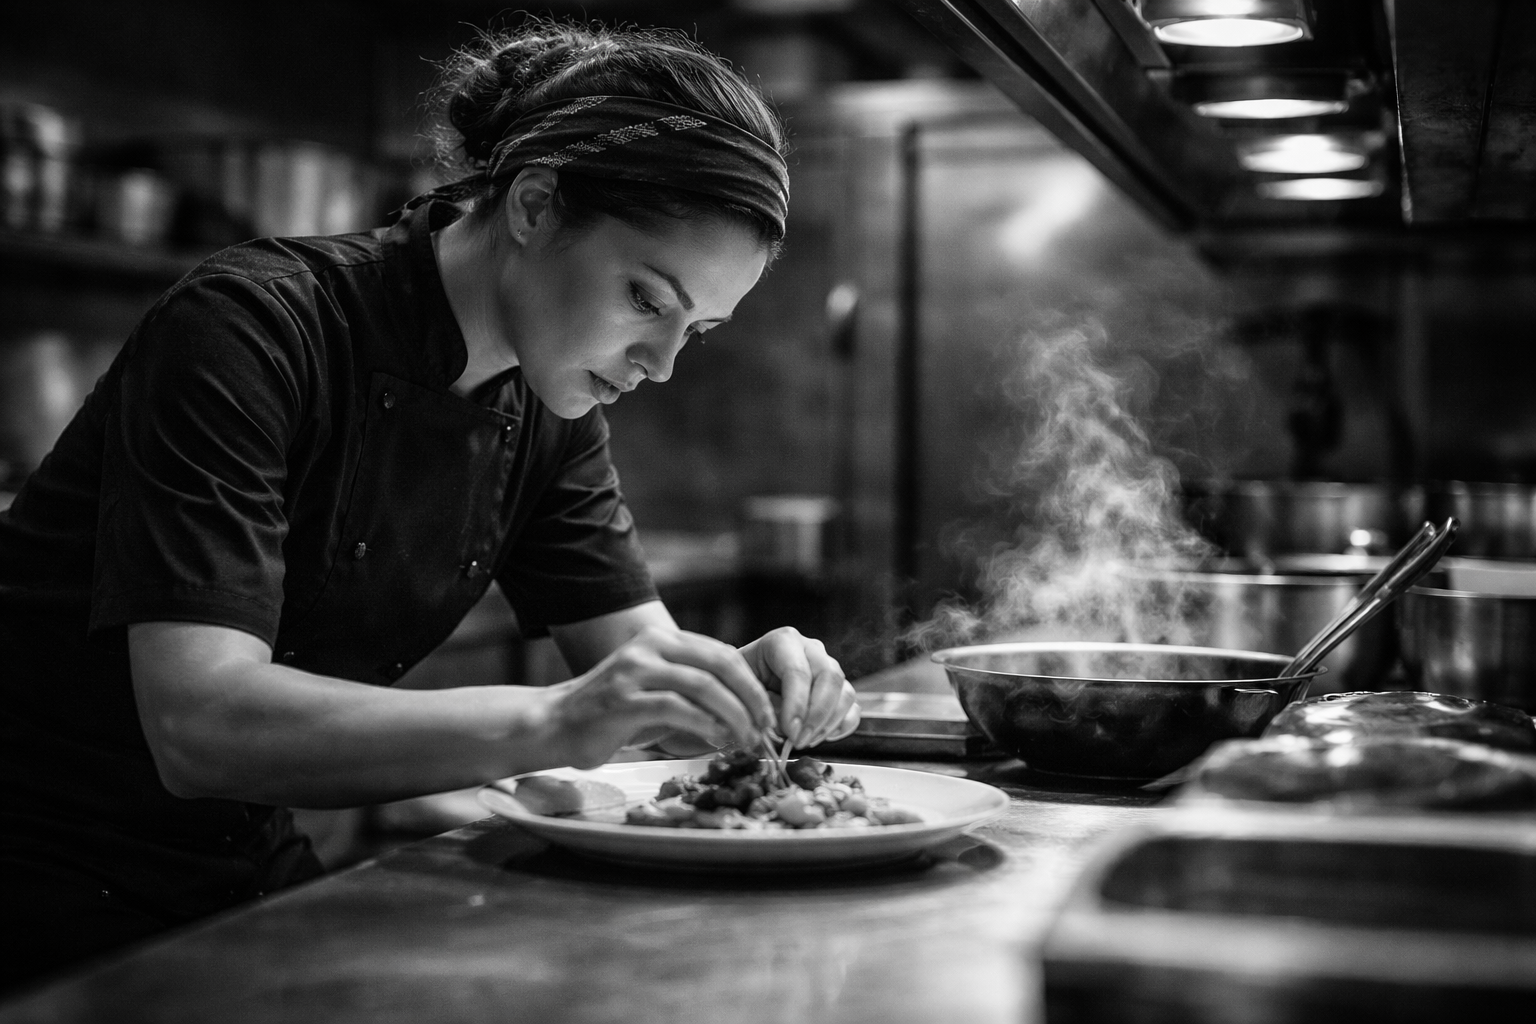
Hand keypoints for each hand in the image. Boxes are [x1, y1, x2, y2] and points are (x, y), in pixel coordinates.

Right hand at [544, 625, 775, 768]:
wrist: (554, 724)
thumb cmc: (612, 714)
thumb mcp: (655, 688)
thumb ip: (692, 688)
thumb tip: (747, 710)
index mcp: (660, 639)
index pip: (721, 654)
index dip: (751, 684)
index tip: (767, 713)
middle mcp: (649, 647)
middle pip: (719, 664)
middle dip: (750, 698)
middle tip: (765, 727)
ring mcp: (634, 672)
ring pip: (702, 685)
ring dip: (733, 714)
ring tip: (746, 739)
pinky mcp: (623, 700)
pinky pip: (675, 708)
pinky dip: (703, 724)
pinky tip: (716, 739)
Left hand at [737, 627, 858, 748]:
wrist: (745, 686)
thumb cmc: (740, 686)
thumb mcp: (741, 691)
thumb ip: (763, 704)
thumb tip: (790, 725)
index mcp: (782, 641)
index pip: (798, 670)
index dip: (797, 704)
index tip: (790, 732)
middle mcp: (811, 649)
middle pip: (830, 677)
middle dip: (817, 715)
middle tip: (799, 740)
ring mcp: (828, 668)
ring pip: (845, 693)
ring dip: (828, 724)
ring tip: (804, 741)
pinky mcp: (839, 689)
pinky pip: (853, 708)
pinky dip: (841, 726)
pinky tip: (819, 737)